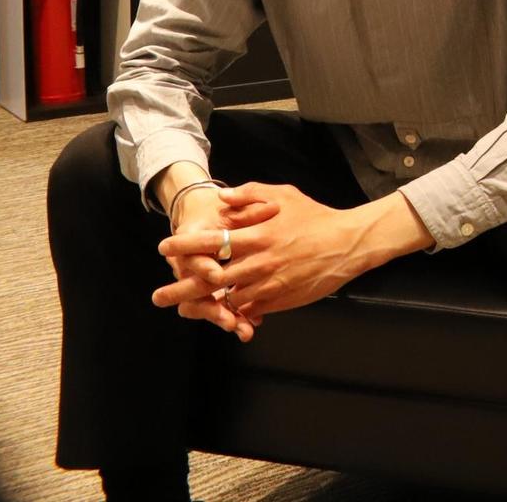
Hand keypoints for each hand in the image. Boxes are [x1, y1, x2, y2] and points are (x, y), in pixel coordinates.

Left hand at [157, 183, 389, 321]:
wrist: (348, 244)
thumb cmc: (315, 217)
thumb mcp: (285, 195)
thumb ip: (251, 194)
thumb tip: (222, 198)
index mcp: (257, 235)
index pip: (211, 241)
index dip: (185, 246)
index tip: (164, 248)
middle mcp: (259, 261)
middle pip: (211, 279)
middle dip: (181, 288)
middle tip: (158, 296)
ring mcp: (270, 283)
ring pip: (228, 299)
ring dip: (205, 305)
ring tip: (183, 309)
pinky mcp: (281, 298)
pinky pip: (251, 309)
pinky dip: (235, 311)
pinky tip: (223, 312)